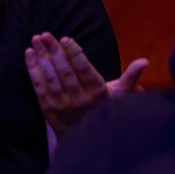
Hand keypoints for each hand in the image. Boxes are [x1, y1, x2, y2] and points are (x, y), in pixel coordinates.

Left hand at [25, 32, 146, 136]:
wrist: (84, 139)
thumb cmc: (102, 108)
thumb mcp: (118, 95)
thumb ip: (130, 77)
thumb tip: (144, 60)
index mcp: (97, 92)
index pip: (84, 70)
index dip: (74, 53)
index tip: (66, 38)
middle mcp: (79, 100)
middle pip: (64, 72)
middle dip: (55, 51)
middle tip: (47, 34)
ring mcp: (61, 105)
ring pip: (50, 77)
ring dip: (41, 57)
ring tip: (37, 39)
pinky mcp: (47, 108)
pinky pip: (38, 86)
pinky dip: (32, 69)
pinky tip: (29, 53)